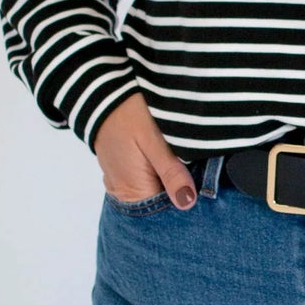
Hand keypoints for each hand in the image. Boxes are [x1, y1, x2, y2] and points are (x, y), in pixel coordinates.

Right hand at [94, 91, 196, 207]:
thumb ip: (171, 172)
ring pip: (152, 191)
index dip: (185, 201)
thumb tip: (187, 203)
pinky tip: (170, 159)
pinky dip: (158, 173)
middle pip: (157, 204)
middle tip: (198, 171)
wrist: (101, 90)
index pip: (164, 213)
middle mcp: (122, 191)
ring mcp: (119, 179)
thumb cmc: (128, 112)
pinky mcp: (120, 167)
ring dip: (170, 181)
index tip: (203, 189)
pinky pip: (143, 179)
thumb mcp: (154, 140)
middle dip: (179, 192)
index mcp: (131, 191)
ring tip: (185, 163)